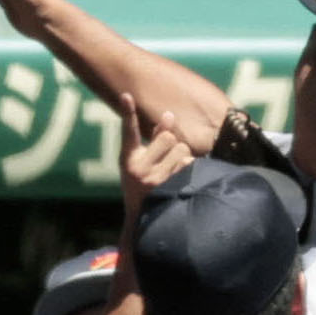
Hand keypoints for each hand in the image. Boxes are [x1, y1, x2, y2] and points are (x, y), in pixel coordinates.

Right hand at [118, 93, 194, 212]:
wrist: (146, 219)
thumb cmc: (144, 184)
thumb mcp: (141, 162)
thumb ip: (154, 139)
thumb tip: (170, 115)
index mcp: (128, 159)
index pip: (128, 131)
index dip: (128, 113)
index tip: (127, 95)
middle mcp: (138, 168)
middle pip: (167, 137)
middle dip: (172, 142)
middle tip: (166, 155)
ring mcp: (154, 179)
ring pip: (181, 149)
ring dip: (181, 155)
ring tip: (172, 168)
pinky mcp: (170, 187)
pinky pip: (188, 164)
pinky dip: (187, 167)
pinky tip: (179, 177)